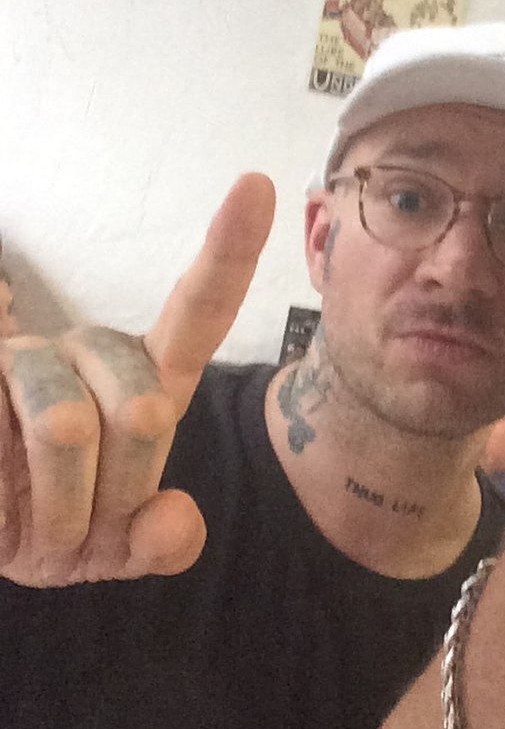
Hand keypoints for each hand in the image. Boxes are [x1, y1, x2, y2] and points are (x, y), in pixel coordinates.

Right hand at [0, 174, 274, 586]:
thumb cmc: (64, 524)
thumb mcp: (122, 545)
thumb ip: (162, 541)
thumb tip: (174, 522)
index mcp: (150, 374)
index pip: (201, 306)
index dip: (230, 247)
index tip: (256, 183)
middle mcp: (92, 349)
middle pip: (145, 410)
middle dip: (121, 492)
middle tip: (86, 522)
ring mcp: (23, 356)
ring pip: (70, 425)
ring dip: (59, 511)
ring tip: (38, 524)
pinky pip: (0, 450)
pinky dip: (5, 508)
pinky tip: (3, 499)